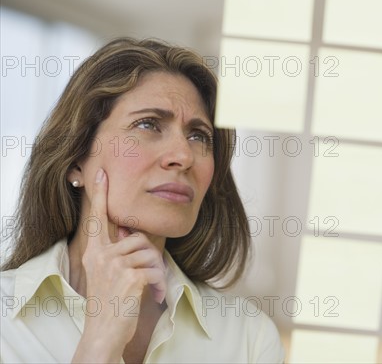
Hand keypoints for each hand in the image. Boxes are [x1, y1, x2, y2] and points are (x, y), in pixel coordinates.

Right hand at [72, 168, 166, 362]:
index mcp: (94, 253)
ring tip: (150, 288)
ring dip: (156, 272)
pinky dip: (159, 285)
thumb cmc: (110, 303)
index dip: (101, 196)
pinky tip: (153, 297)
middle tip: (149, 276)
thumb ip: (117, 252)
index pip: (97, 220)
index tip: (102, 174)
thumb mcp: (108, 274)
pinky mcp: (129, 277)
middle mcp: (101, 256)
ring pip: (149, 253)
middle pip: (137, 238)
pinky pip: (156, 271)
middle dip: (150, 256)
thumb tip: (128, 231)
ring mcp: (114, 266)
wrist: (103, 334)